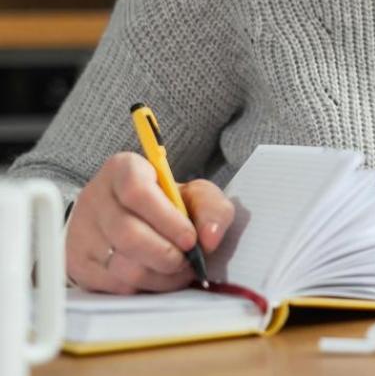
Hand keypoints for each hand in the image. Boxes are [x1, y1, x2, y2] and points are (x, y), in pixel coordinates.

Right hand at [66, 152, 234, 293]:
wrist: (132, 217)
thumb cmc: (166, 204)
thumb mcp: (194, 194)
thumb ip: (213, 208)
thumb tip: (211, 237)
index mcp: (123, 170)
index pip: (137, 191)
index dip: (167, 220)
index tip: (191, 238)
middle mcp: (95, 198)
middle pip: (128, 234)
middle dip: (167, 255)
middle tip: (188, 261)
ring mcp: (81, 232)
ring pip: (120, 266)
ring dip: (158, 276)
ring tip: (178, 271)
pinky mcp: (77, 264)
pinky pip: (112, 286)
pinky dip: (143, 288)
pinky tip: (157, 278)